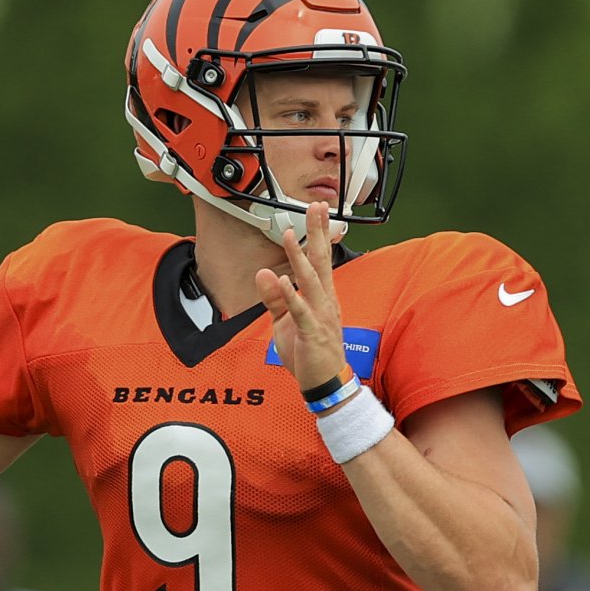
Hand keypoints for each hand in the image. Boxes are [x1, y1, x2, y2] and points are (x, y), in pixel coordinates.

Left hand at [255, 201, 349, 390]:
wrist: (325, 383)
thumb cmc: (309, 353)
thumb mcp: (285, 321)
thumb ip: (274, 298)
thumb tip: (264, 274)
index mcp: (321, 297)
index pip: (321, 260)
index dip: (319, 234)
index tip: (318, 210)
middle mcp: (325, 302)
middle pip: (322, 261)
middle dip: (318, 233)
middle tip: (316, 207)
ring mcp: (320, 316)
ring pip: (311, 282)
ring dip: (299, 258)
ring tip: (291, 236)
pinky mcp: (312, 333)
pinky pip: (301, 312)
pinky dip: (291, 296)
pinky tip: (283, 281)